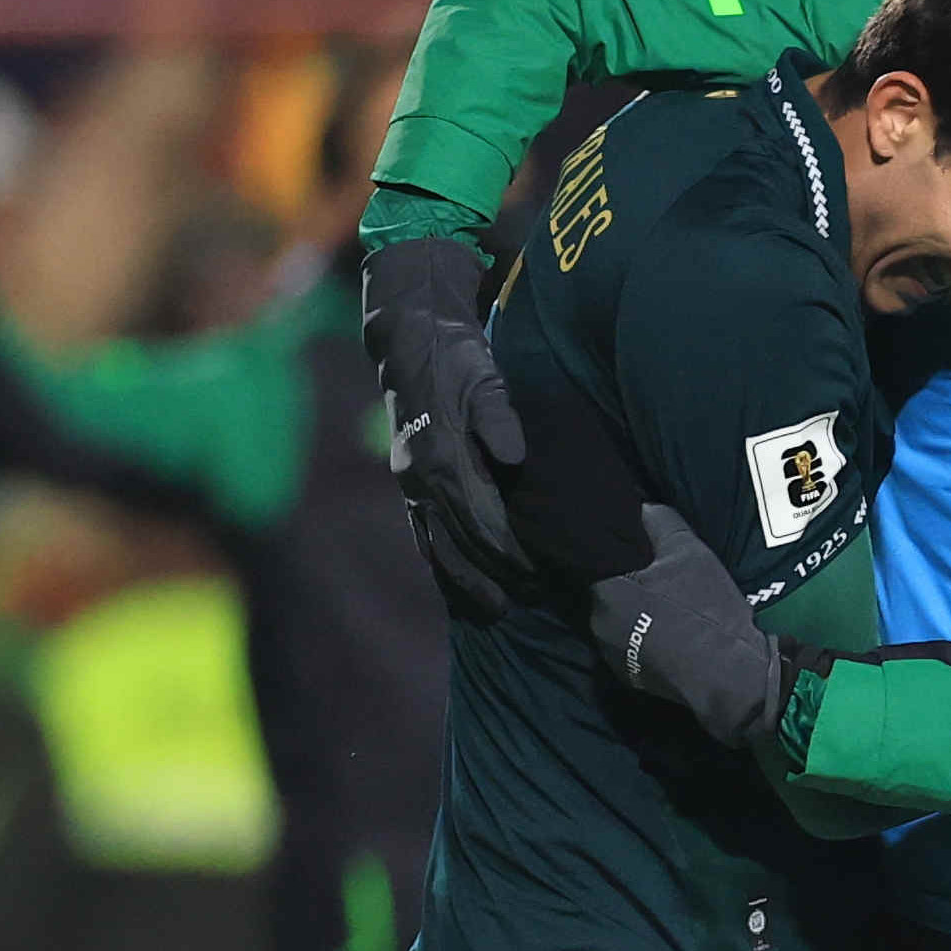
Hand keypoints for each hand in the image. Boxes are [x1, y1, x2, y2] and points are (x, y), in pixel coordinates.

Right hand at [361, 235, 525, 587]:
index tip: (543, 575)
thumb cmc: (455, 357)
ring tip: (496, 610)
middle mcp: (421, 479)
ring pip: (437, 546)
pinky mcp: (407, 481)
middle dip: (498, 574)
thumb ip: (499, 418)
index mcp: (444, 459)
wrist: (409, 340)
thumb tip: (514, 458)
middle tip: (536, 597)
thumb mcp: (484, 377)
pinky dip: (440, 562)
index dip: (514, 553)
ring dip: (466, 581)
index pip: (484, 521)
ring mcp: (410, 483)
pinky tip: (456, 583)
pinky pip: (421, 532)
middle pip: (464, 542)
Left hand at [592, 502, 795, 757]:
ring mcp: (611, 657)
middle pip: (610, 592)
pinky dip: (646, 639)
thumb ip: (659, 521)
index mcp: (605, 592)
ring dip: (636, 613)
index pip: (600, 560)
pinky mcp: (630, 679)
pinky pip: (631, 646)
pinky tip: (672, 635)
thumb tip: (640, 505)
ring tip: (668, 609)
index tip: (643, 553)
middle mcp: (597, 626)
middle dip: (630, 584)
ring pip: (619, 620)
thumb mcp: (689, 552)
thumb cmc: (707, 610)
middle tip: (662, 579)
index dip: (623, 555)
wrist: (731, 676)